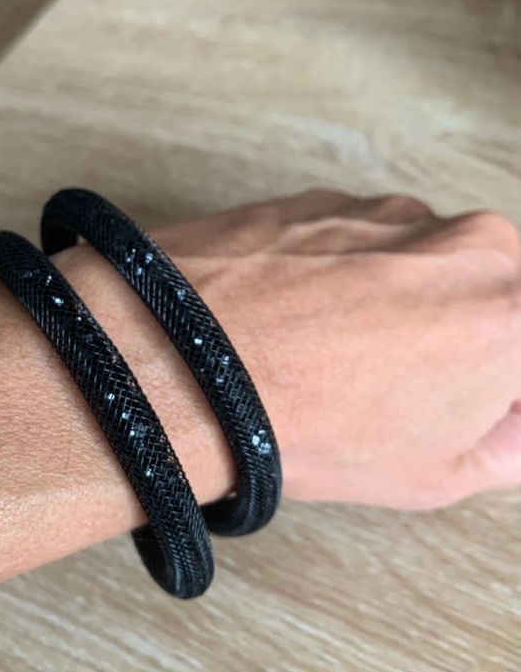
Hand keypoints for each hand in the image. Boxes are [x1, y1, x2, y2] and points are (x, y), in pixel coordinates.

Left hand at [60, 190, 520, 509]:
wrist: (184, 362)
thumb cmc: (305, 419)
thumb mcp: (437, 472)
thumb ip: (508, 440)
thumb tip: (512, 423)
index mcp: (511, 308)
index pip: (519, 347)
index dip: (503, 387)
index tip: (482, 405)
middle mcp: (464, 240)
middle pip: (488, 296)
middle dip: (464, 340)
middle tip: (404, 390)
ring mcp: (388, 211)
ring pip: (420, 265)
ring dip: (396, 305)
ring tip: (334, 359)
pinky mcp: (324, 199)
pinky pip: (356, 244)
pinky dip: (341, 278)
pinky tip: (298, 324)